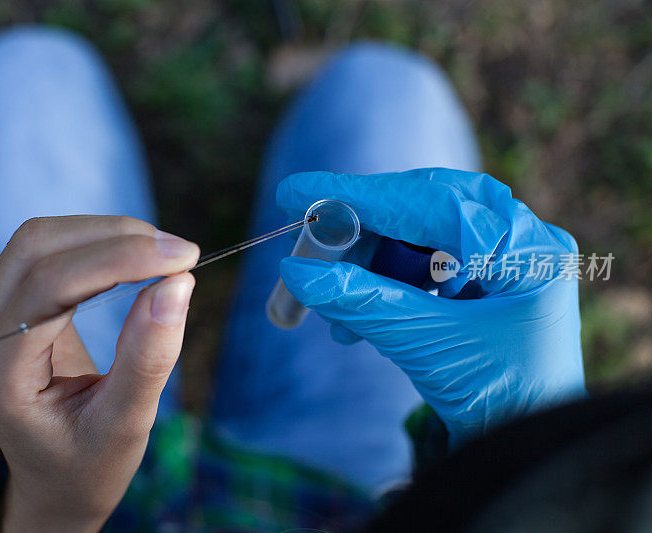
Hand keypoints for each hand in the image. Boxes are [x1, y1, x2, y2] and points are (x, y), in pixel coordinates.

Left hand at [0, 216, 199, 531]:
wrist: (55, 480)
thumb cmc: (88, 464)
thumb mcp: (126, 424)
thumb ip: (148, 358)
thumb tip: (178, 283)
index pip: (50, 286)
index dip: (120, 259)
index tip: (184, 257)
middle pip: (37, 248)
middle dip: (115, 236)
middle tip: (180, 253)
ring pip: (39, 239)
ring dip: (107, 233)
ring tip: (163, 255)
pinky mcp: (3, 304)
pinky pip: (45, 252)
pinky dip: (96, 243)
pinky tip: (135, 257)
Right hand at [277, 169, 585, 445]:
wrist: (526, 448)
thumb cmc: (500, 399)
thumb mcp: (425, 344)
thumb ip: (363, 302)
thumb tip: (296, 271)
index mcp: (526, 249)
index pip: (428, 202)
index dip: (357, 197)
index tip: (298, 193)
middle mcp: (522, 239)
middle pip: (423, 209)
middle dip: (362, 233)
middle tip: (311, 244)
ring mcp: (507, 256)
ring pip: (418, 235)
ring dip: (369, 268)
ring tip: (333, 310)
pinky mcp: (487, 277)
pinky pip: (426, 262)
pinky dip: (387, 285)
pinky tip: (355, 320)